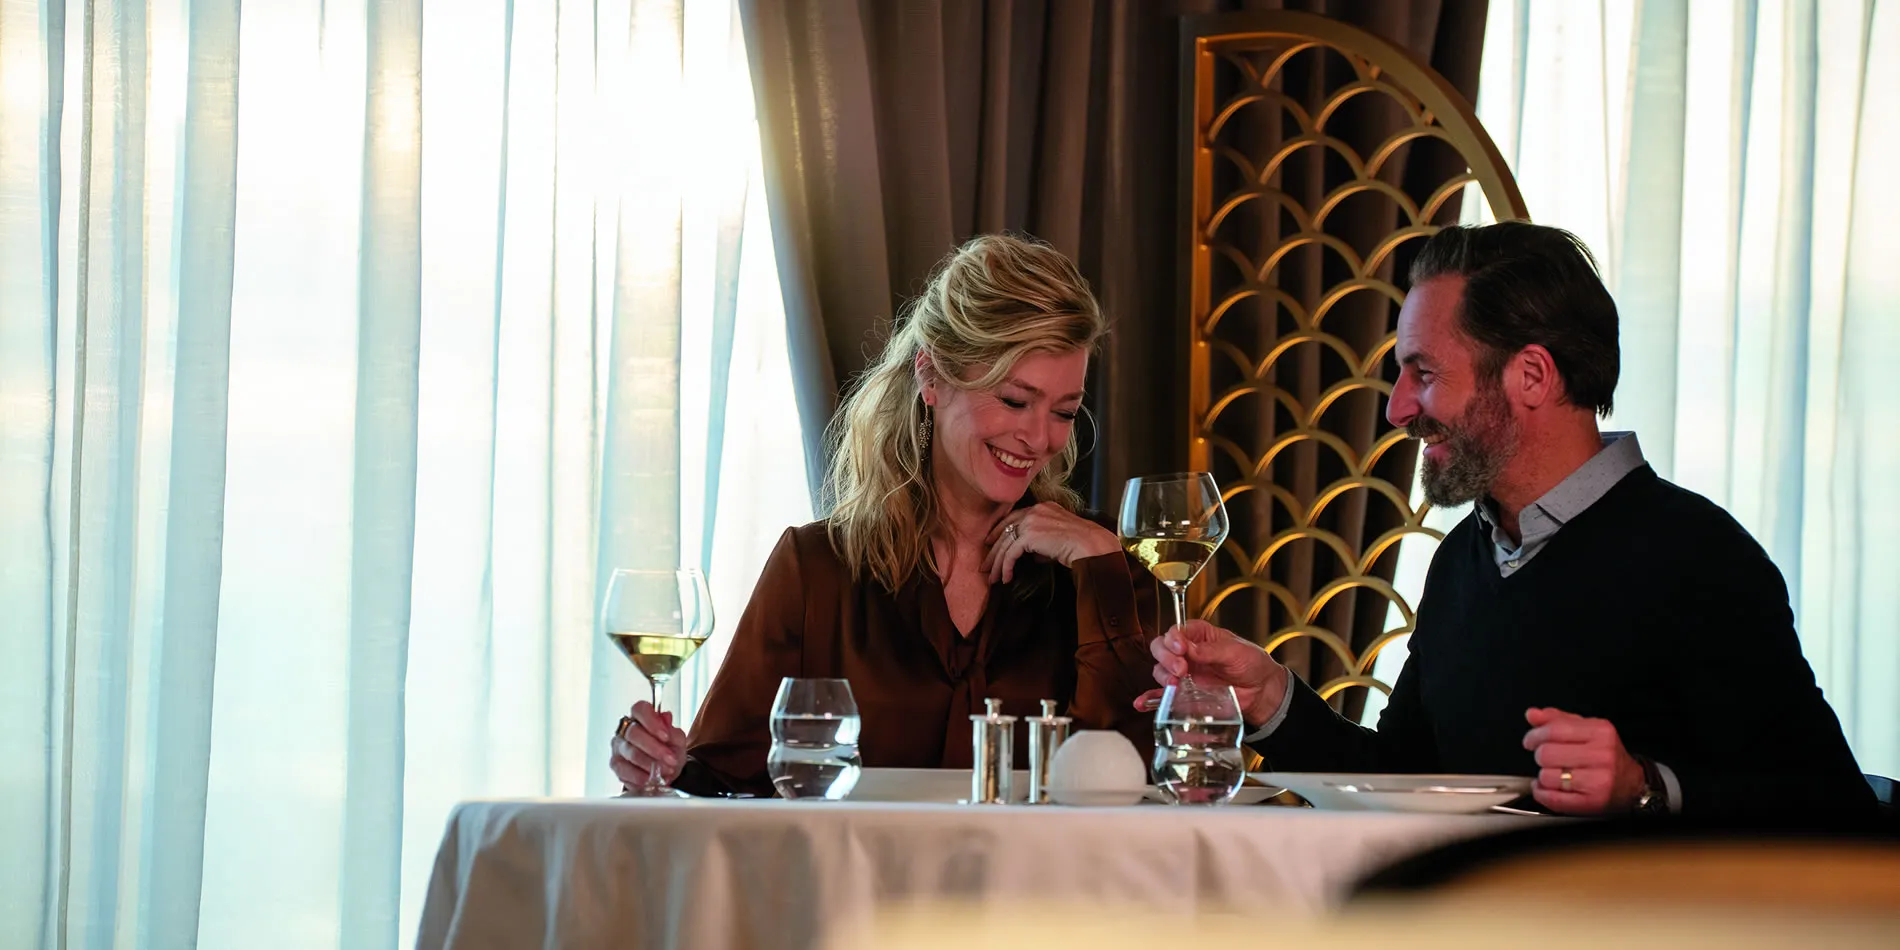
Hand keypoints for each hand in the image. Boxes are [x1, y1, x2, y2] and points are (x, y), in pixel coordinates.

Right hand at [609, 701, 688, 789]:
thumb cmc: (669, 750)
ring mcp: (618, 747)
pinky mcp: (615, 764)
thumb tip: (666, 718)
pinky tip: (650, 779)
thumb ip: (672, 730)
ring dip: (650, 764)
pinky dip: (639, 776)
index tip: (665, 736)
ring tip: (665, 770)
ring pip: (630, 752)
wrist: (666, 770)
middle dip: (654, 748)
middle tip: (670, 759)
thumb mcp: (677, 740)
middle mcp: (626, 729)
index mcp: (641, 716)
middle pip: (633, 733)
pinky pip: (624, 770)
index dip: (652, 722)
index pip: (640, 709)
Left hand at [982, 501, 1119, 583]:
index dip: (999, 530)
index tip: (990, 543)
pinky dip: (1006, 567)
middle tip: (985, 565)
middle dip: (993, 549)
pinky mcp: (1029, 535)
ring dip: (997, 563)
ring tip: (992, 578)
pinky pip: (1011, 553)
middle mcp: (1035, 511)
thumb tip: (1033, 555)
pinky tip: (1006, 578)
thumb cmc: (1082, 545)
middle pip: (1006, 529)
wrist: (1091, 546)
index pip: (1014, 517)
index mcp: (1043, 507)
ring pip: (1005, 543)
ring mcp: (1031, 521)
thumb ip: (1044, 543)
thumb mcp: (1060, 538)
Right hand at [1132, 620, 1288, 725]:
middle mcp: (1188, 653)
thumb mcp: (1236, 651)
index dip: (1174, 639)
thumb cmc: (1253, 664)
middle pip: (1162, 648)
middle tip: (1181, 668)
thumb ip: (1211, 650)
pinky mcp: (1185, 694)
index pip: (1177, 631)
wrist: (1262, 692)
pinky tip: (1142, 703)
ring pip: (1160, 670)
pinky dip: (1150, 699)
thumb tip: (1189, 648)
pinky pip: (1162, 696)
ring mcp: (1185, 674)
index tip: (1181, 649)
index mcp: (1200, 635)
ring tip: (1176, 684)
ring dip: (1163, 676)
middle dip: (1166, 657)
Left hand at [1521, 707, 1645, 814]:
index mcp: (1600, 732)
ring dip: (1543, 776)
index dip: (1535, 736)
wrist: (1632, 784)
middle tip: (1546, 759)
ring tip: (1554, 774)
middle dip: (1540, 756)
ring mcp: (1598, 780)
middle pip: (1547, 753)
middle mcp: (1602, 755)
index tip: (1530, 741)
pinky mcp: (1593, 801)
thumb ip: (1557, 720)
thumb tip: (1532, 714)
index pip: (1554, 730)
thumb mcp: (1586, 730)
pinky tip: (1546, 789)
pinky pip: (1553, 798)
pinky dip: (1542, 794)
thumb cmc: (1606, 756)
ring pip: (1547, 776)